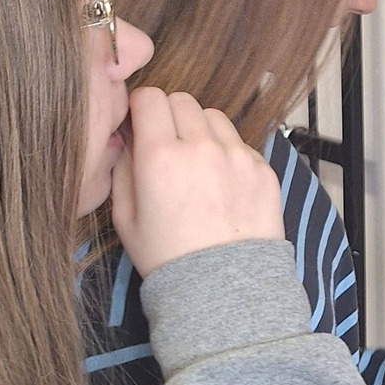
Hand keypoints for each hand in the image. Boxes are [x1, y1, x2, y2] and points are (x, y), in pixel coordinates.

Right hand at [112, 88, 283, 277]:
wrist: (225, 288)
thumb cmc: (168, 257)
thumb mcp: (126, 218)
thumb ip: (122, 168)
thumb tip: (126, 137)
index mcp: (160, 156)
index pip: (148, 97)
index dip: (140, 108)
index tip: (140, 124)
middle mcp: (201, 146)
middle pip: (182, 100)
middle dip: (169, 116)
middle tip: (168, 145)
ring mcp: (236, 155)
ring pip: (213, 115)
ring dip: (200, 129)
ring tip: (196, 164)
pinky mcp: (262, 167)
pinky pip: (239, 142)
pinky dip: (227, 152)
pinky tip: (220, 183)